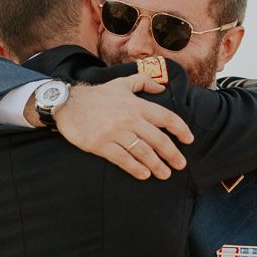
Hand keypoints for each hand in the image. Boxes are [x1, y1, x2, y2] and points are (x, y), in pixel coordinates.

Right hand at [47, 77, 193, 179]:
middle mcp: (129, 118)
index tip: (189, 140)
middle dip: (172, 154)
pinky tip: (144, 174)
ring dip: (157, 165)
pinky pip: (123, 159)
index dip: (181, 130)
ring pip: (143, 152)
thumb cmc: (96, 96)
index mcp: (136, 104)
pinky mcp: (101, 144)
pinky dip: (136, 168)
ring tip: (165, 174)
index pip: (166, 118)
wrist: (67, 104)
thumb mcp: (121, 83)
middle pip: (158, 139)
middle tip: (180, 164)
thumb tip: (162, 88)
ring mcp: (115, 132)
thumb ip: (143, 82)